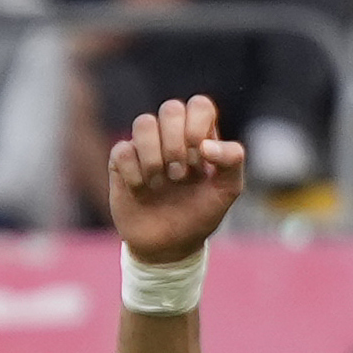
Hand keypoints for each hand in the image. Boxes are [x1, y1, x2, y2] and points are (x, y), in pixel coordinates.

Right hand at [105, 95, 245, 263]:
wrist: (169, 247)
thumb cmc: (200, 215)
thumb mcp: (228, 190)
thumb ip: (232, 160)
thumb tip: (206, 145)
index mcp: (199, 134)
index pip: (199, 105)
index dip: (197, 128)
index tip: (200, 162)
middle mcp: (170, 135)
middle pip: (171, 108)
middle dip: (176, 143)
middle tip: (180, 175)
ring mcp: (144, 148)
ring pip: (143, 123)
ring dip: (153, 156)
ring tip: (160, 183)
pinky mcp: (120, 164)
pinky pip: (121, 150)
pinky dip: (133, 173)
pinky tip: (141, 190)